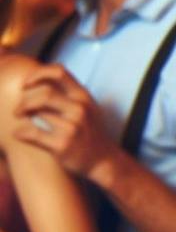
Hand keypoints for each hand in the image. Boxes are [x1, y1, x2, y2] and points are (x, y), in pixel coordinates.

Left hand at [13, 65, 117, 180]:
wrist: (102, 159)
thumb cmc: (89, 131)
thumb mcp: (85, 106)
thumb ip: (67, 92)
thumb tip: (36, 81)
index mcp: (83, 96)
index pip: (59, 72)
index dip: (37, 74)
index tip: (26, 85)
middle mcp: (80, 109)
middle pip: (44, 93)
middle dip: (24, 101)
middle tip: (18, 111)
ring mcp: (72, 127)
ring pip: (36, 114)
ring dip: (23, 117)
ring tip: (22, 122)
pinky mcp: (62, 145)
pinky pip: (31, 133)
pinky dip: (19, 132)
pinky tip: (19, 134)